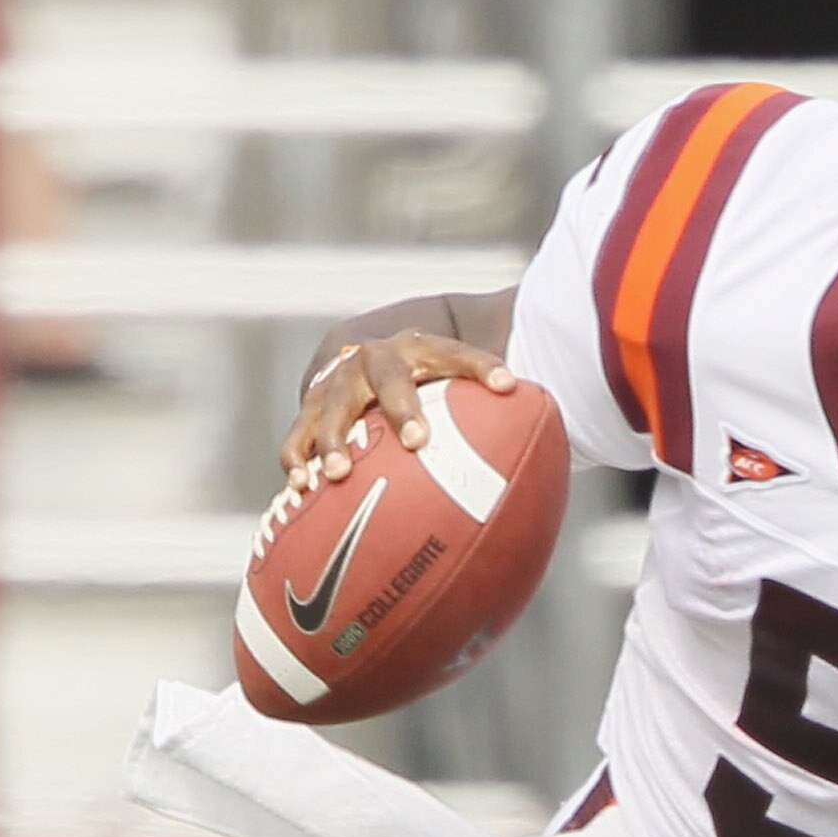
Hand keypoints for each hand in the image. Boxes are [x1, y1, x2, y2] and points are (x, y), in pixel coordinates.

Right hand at [282, 331, 512, 491]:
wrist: (363, 360)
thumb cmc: (424, 385)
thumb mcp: (454, 388)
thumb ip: (491, 413)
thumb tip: (540, 466)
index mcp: (419, 349)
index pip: (457, 353)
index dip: (482, 365)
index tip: (508, 385)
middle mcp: (375, 359)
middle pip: (388, 376)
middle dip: (401, 407)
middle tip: (418, 441)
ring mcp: (339, 381)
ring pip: (334, 405)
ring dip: (334, 439)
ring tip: (337, 473)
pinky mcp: (311, 407)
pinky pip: (299, 433)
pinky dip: (297, 457)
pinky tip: (300, 488)